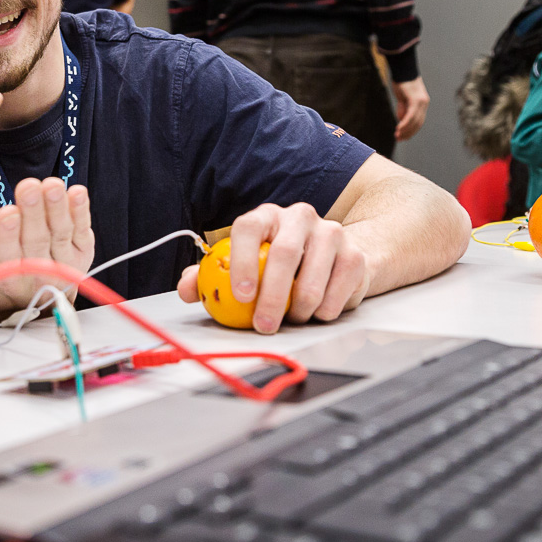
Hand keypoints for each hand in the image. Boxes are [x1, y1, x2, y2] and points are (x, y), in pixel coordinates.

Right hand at [0, 177, 94, 312]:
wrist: (39, 301)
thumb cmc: (0, 285)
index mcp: (9, 280)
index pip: (8, 255)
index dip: (8, 234)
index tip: (8, 212)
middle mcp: (39, 274)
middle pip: (36, 240)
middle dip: (33, 212)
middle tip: (30, 186)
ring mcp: (64, 264)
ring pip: (60, 233)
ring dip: (57, 207)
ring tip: (52, 184)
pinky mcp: (81, 254)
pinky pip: (81, 231)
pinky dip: (81, 212)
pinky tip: (77, 192)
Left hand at [176, 202, 368, 333]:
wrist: (335, 255)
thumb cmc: (279, 263)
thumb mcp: (245, 265)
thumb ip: (212, 276)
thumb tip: (187, 290)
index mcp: (266, 216)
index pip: (247, 228)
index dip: (241, 261)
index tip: (240, 294)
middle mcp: (299, 217)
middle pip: (285, 253)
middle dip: (272, 296)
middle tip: (263, 325)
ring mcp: (330, 233)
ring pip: (314, 277)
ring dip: (300, 308)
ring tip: (292, 318)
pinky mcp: (355, 254)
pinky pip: (340, 290)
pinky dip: (325, 310)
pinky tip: (317, 312)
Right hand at [390, 77, 429, 141]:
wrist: (403, 69)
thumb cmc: (401, 82)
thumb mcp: (402, 99)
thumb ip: (403, 109)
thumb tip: (402, 121)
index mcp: (422, 104)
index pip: (419, 122)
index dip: (411, 131)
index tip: (403, 137)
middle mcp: (424, 104)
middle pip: (418, 123)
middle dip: (408, 133)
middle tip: (399, 139)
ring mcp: (421, 102)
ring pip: (415, 121)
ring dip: (406, 130)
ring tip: (397, 136)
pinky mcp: (416, 100)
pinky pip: (411, 115)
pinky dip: (405, 123)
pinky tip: (399, 128)